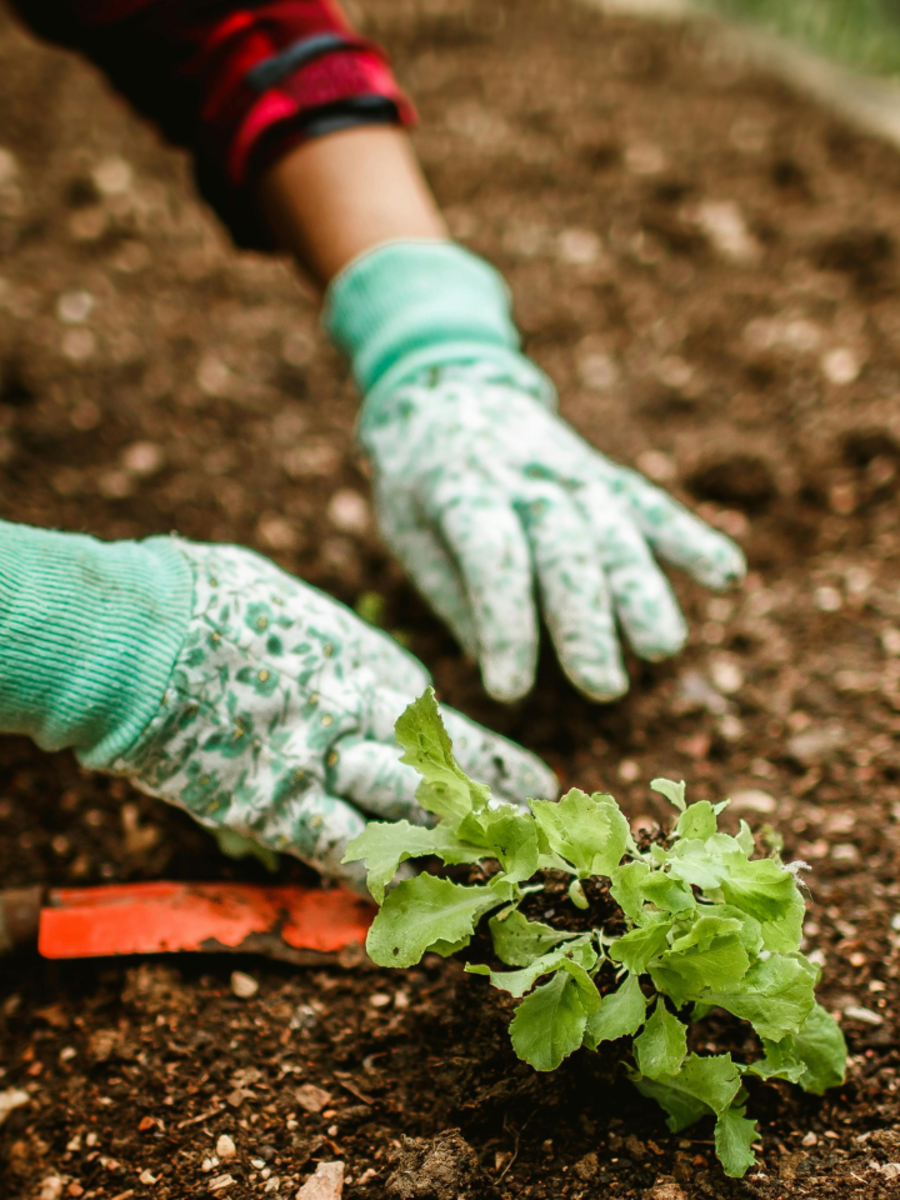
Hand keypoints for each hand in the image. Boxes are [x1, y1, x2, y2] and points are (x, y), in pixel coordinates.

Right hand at [113, 538, 556, 888]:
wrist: (138, 633)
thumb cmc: (201, 598)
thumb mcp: (282, 603)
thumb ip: (319, 643)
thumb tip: (326, 653)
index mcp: (362, 659)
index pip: (439, 722)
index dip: (482, 755)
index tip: (526, 776)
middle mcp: (357, 714)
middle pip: (441, 771)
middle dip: (492, 804)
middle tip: (538, 831)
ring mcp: (320, 765)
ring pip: (408, 816)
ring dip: (453, 848)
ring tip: (498, 873)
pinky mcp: (271, 808)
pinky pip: (337, 851)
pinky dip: (372, 878)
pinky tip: (408, 903)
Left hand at [359, 362, 744, 702]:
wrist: (449, 388)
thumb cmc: (419, 480)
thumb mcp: (406, 529)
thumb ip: (451, 591)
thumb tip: (497, 660)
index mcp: (461, 490)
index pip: (491, 558)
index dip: (504, 624)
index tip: (509, 689)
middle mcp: (525, 479)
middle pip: (565, 549)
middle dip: (586, 620)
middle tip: (601, 686)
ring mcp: (572, 473)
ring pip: (614, 531)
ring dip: (642, 590)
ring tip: (662, 648)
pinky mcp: (604, 475)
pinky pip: (650, 506)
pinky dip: (690, 537)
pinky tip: (727, 575)